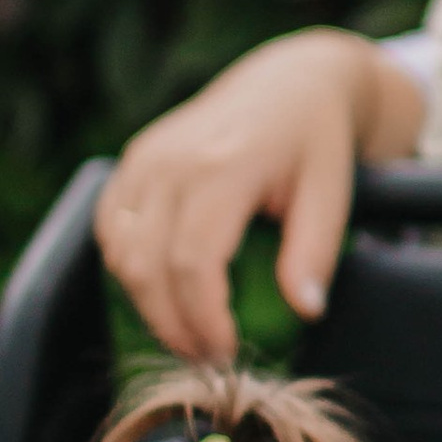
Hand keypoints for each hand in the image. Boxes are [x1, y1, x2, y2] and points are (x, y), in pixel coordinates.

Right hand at [95, 31, 425, 352]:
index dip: (203, 320)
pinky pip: (110, 228)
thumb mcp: (332, 193)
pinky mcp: (132, 161)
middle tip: (207, 360)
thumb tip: (306, 310)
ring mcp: (144, 158)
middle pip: (146, 267)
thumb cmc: (315, 140)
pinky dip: (128, 269)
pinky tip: (164, 293)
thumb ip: (315, 252)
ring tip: (188, 334)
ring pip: (120, 253)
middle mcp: (171, 160)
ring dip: (147, 304)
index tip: (227, 354)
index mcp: (223, 166)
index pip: (191, 262)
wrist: (290, 82)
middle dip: (172, 325)